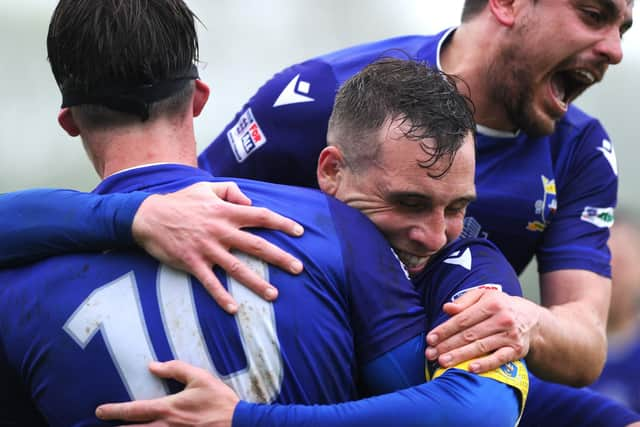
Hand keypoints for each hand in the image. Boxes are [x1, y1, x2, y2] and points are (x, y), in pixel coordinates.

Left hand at [96, 360, 238, 426]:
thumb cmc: (219, 400)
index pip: (135, 409)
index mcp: (169, 408)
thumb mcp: (200, 377)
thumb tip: (153, 365)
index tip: (99, 411)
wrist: (239, 423)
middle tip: (100, 425)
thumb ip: (176, 369)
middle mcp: (167, 426)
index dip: (115, 410)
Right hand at [132, 181, 303, 312]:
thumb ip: (231, 192)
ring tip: (274, 295)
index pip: (261, 215)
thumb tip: (250, 201)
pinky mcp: (192, 263)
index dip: (282, 223)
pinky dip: (221, 296)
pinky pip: (210, 282)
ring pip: (237, 268)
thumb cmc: (180, 201)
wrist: (148, 217)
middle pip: (257, 245)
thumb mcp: (206, 188)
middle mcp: (221, 231)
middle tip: (299, 268)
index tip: (300, 232)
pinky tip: (234, 309)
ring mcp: (207, 249)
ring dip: (257, 283)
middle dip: (280, 257)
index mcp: (226, 212)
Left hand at [425, 289, 539, 372]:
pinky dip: (485, 365)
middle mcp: (502, 319)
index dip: (445, 329)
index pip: (463, 319)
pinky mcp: (517, 351)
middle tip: (431, 354)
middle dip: (448, 345)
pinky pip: (499, 359)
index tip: (430, 338)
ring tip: (443, 362)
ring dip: (460, 356)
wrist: (532, 319)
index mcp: (492, 303)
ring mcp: (510, 336)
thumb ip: (464, 301)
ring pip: (480, 347)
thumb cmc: (500, 306)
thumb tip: (447, 308)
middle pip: (469, 334)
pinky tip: (470, 368)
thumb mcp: (484, 296)